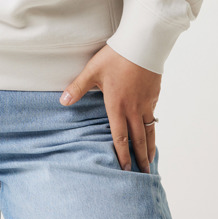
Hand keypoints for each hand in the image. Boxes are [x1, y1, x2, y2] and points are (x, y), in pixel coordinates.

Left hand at [60, 45, 160, 172]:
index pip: (120, 136)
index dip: (122, 154)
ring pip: (149, 131)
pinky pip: (154, 117)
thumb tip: (63, 101)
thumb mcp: (92, 71)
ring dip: (149, 148)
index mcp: (117, 105)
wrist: (142, 44)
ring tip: (150, 161)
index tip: (125, 169)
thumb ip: (77, 88)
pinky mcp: (154, 96)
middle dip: (139, 158)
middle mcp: (133, 108)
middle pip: (138, 139)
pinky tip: (152, 133)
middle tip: (142, 174)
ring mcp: (146, 103)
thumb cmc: (116, 57)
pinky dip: (154, 130)